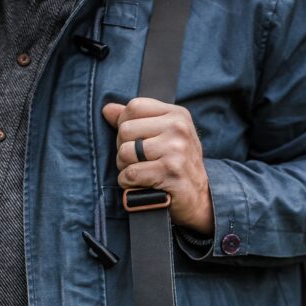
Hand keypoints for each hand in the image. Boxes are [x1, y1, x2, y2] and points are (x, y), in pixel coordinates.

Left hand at [102, 97, 213, 235]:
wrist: (199, 198)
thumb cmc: (177, 164)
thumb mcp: (163, 135)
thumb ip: (136, 120)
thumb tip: (107, 109)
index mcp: (177, 115)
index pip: (134, 107)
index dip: (125, 125)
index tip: (135, 140)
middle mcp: (178, 129)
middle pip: (125, 130)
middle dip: (124, 149)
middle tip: (138, 161)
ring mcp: (176, 150)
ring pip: (125, 153)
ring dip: (125, 168)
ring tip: (141, 173)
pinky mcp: (170, 172)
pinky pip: (131, 174)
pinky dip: (129, 184)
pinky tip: (141, 185)